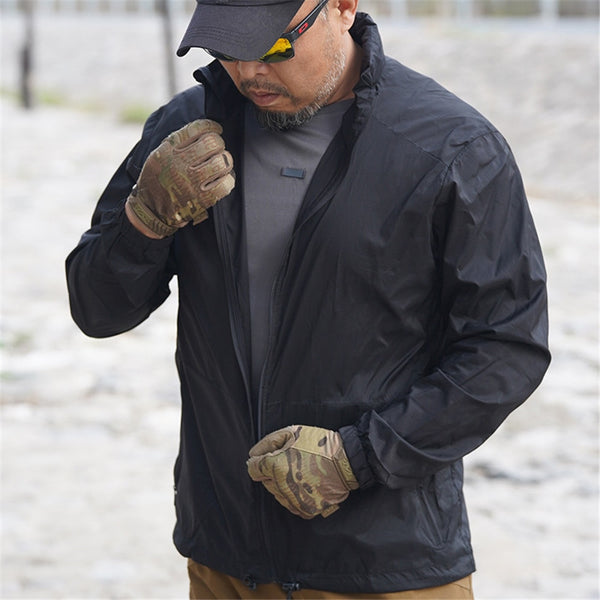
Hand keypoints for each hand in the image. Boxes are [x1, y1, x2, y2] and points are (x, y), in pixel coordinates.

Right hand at [126, 119, 234, 237]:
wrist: (151, 210)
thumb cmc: (158, 179)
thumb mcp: (159, 154)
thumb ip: (177, 141)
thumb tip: (205, 128)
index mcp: (167, 150)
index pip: (196, 129)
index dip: (211, 126)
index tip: (216, 130)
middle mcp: (179, 164)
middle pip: (212, 143)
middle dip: (219, 144)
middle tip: (218, 150)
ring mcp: (190, 182)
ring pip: (221, 162)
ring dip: (226, 161)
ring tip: (222, 164)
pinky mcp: (201, 200)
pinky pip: (225, 184)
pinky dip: (229, 180)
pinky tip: (225, 179)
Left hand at [247, 425, 358, 518]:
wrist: (346, 462)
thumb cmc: (319, 444)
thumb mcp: (292, 432)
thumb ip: (268, 442)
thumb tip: (253, 454)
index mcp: (276, 467)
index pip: (253, 469)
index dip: (260, 460)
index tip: (271, 456)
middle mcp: (282, 486)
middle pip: (265, 481)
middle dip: (273, 471)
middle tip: (292, 460)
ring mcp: (294, 500)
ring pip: (277, 494)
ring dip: (283, 484)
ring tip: (301, 471)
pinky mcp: (305, 510)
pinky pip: (291, 505)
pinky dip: (295, 496)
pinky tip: (306, 483)